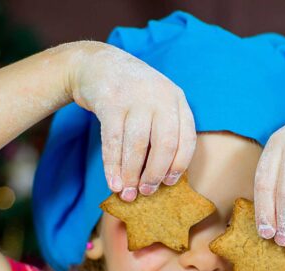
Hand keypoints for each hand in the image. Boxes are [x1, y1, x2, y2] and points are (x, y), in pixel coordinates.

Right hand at [69, 42, 195, 201]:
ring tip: (127, 193)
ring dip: (131, 174)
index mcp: (177, 99)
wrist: (97, 63)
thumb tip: (162, 177)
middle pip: (165, 144)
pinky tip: (113, 182)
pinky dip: (112, 166)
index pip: (187, 138)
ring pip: (137, 145)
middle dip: (155, 174)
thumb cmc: (131, 95)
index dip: (179, 165)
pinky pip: (113, 141)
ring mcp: (135, 97)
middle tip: (146, 192)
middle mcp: (160, 96)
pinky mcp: (110, 101)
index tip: (168, 183)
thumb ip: (164, 130)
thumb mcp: (156, 103)